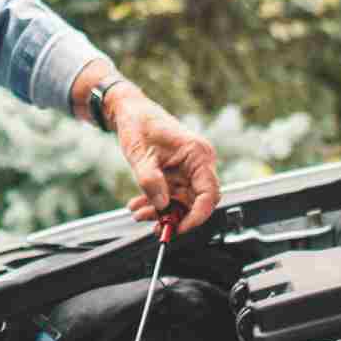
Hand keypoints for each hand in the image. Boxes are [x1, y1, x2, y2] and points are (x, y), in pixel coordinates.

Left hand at [106, 86, 222, 240]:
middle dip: (175, 217)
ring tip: (138, 214)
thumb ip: (149, 180)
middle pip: (196, 202)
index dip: (197, 216)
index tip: (179, 228)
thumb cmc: (138, 123)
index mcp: (198, 154)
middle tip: (154, 226)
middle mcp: (198, 163)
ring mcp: (189, 170)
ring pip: (182, 202)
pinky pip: (172, 196)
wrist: (130, 112)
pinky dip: (156, 204)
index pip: (209, 193)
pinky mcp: (178, 174)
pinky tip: (139, 206)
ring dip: (161, 212)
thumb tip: (161, 204)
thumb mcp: (139, 153)